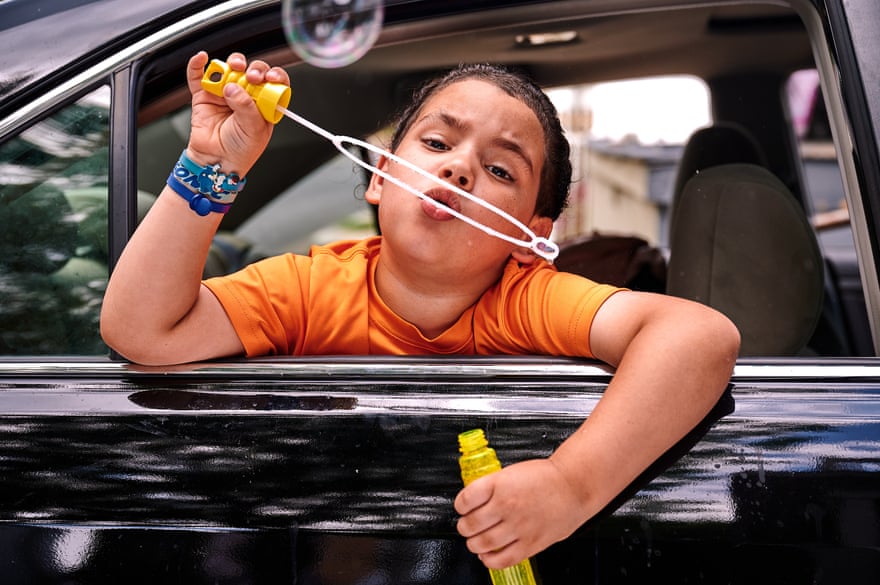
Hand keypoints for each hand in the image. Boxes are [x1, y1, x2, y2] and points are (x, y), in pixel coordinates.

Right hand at [184, 51, 289, 174]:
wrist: (216, 161)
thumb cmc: (240, 149)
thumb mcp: (253, 129)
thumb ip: (246, 107)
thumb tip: (233, 87)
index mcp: (264, 104)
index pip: (273, 83)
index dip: (274, 75)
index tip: (270, 77)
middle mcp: (246, 96)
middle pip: (252, 71)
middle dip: (253, 69)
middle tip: (251, 77)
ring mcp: (225, 93)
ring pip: (229, 68)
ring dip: (232, 63)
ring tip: (232, 71)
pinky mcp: (204, 95)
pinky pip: (199, 75)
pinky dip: (198, 64)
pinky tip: (202, 58)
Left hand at [454, 458, 586, 568]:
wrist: (574, 486)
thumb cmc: (546, 477)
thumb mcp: (512, 472)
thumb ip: (492, 487)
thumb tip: (474, 500)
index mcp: (499, 485)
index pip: (465, 499)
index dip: (459, 505)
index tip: (462, 507)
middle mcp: (506, 506)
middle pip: (470, 524)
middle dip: (464, 527)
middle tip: (466, 526)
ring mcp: (518, 526)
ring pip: (483, 543)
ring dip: (474, 544)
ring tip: (475, 540)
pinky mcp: (530, 543)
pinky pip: (503, 559)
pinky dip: (490, 560)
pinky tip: (487, 555)